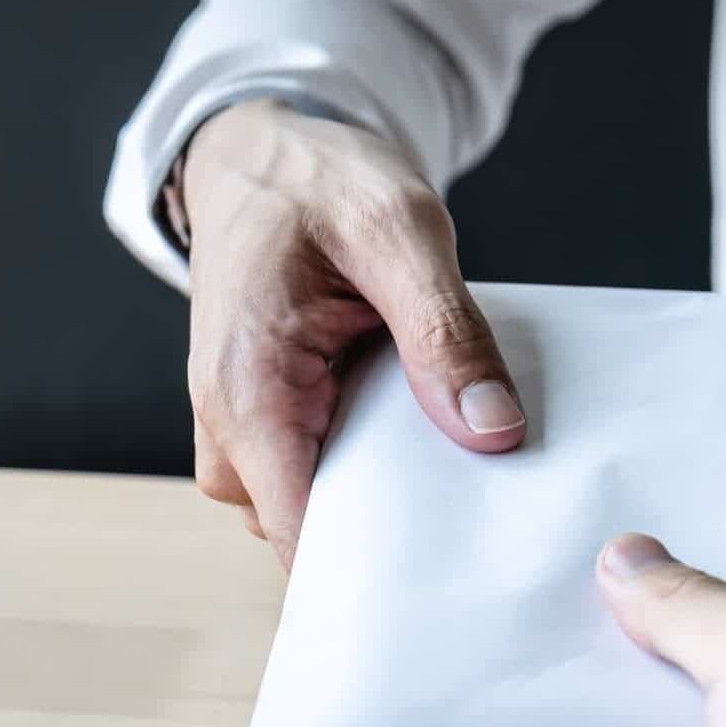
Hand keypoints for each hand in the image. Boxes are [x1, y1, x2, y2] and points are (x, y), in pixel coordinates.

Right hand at [176, 98, 525, 565]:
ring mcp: (248, 436)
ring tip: (465, 450)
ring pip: (328, 512)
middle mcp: (232, 431)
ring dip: (396, 493)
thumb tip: (493, 430)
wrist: (261, 156)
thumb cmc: (315, 181)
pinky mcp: (274, 428)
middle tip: (493, 502)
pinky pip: (331, 476)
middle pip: (320, 535)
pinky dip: (383, 464)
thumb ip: (443, 329)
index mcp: (248, 392)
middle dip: (402, 530)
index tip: (460, 570)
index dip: (378, 568)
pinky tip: (434, 429)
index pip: (305, 534)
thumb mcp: (398, 227)